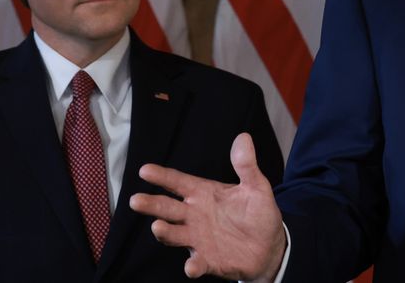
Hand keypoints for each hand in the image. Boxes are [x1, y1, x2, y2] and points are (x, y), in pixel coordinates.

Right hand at [129, 133, 285, 280]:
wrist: (269, 247)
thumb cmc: (258, 214)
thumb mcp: (256, 187)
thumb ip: (246, 166)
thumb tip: (243, 138)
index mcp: (203, 194)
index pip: (178, 182)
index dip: (162, 176)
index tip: (145, 170)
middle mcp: (195, 216)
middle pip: (168, 208)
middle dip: (151, 204)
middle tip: (135, 200)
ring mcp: (198, 239)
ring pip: (174, 234)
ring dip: (165, 232)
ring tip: (158, 227)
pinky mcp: (208, 261)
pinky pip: (197, 263)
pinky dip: (193, 266)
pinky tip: (191, 266)